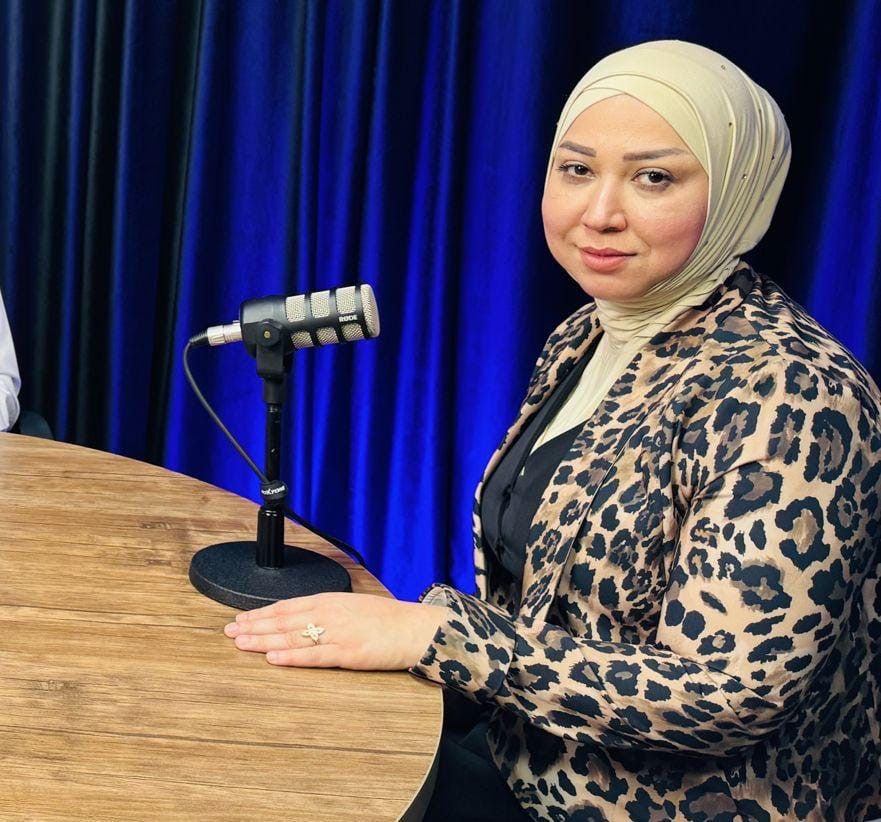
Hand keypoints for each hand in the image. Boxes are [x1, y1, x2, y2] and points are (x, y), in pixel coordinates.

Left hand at [223, 592, 449, 669]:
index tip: (241, 618)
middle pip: (284, 620)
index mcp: (331, 600)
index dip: (262, 613)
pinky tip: (272, 658)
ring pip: (293, 637)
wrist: (416, 629)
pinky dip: (291, 657)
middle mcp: (331, 613)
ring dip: (264, 641)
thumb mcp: (354, 605)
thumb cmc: (388, 619)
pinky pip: (314, 656)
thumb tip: (304, 617)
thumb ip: (329, 610)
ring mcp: (338, 633)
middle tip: (229, 632)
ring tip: (241, 643)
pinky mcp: (348, 654)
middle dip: (254, 626)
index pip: (288, 606)